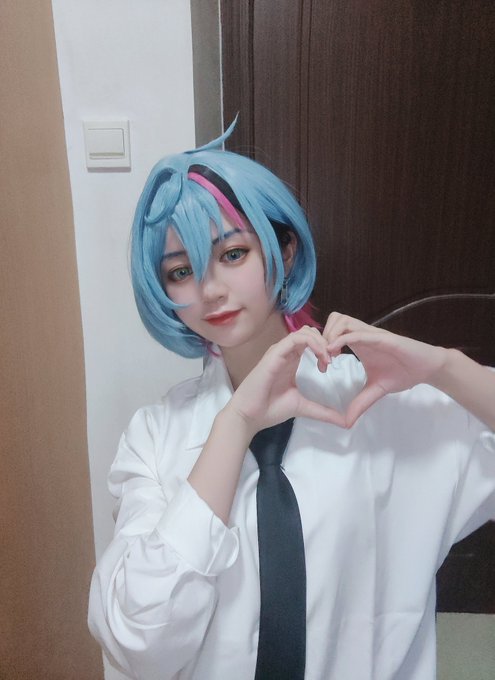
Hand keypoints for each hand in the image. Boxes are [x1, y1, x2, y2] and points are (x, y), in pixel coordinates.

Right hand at [227, 326, 345, 434]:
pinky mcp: (274, 354)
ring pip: (304, 332)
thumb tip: (345, 422)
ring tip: (328, 359)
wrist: (249, 416)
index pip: (310, 342)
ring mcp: (279, 351)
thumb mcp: (303, 407)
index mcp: (291, 361)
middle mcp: (285, 353)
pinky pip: (295, 339)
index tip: (332, 365)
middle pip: (309, 332)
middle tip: (334, 358)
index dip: (326, 348)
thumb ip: (323, 411)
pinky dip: (312, 344)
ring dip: (321, 342)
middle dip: (326, 341)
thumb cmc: (270, 409)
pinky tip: (320, 358)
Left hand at [323, 312, 447, 426]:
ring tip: (329, 356)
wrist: (427, 368)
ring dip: (330, 335)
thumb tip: (347, 422)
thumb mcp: (376, 390)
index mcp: (359, 344)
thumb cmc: (403, 373)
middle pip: (334, 319)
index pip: (333, 333)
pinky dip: (343, 340)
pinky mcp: (383, 338)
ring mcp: (372, 334)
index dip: (321, 347)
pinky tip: (336, 352)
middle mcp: (363, 335)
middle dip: (322, 337)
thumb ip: (361, 403)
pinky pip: (359, 333)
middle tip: (322, 358)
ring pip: (342, 320)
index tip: (320, 368)